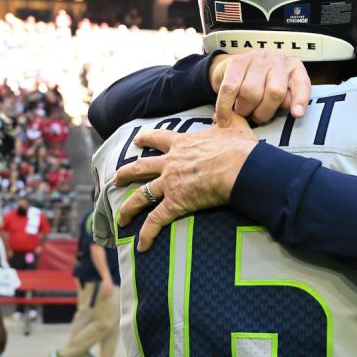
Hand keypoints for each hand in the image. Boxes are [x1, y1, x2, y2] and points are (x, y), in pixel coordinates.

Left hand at [114, 114, 257, 251]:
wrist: (241, 167)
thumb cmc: (240, 148)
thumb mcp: (233, 124)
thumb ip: (226, 115)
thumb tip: (223, 109)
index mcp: (182, 143)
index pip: (158, 138)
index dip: (146, 139)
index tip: (137, 141)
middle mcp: (170, 163)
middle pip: (140, 167)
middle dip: (125, 173)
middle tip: (116, 178)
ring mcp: (170, 183)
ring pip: (141, 196)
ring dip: (128, 208)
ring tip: (120, 217)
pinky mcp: (175, 203)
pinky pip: (156, 221)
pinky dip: (146, 234)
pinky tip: (141, 246)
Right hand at [210, 51, 311, 124]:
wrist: (236, 67)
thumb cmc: (263, 84)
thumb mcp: (281, 92)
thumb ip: (287, 101)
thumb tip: (292, 110)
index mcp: (294, 68)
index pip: (301, 84)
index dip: (300, 100)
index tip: (297, 114)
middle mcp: (277, 60)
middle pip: (274, 92)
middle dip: (264, 113)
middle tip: (257, 118)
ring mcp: (256, 58)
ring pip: (251, 92)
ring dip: (244, 110)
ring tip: (243, 112)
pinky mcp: (236, 62)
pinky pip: (229, 89)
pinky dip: (225, 107)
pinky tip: (224, 118)